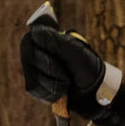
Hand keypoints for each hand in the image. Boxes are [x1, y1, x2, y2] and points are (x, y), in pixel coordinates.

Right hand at [19, 5, 124, 125]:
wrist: (95, 94)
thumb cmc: (89, 70)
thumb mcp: (76, 53)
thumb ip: (56, 42)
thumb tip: (35, 31)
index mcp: (51, 38)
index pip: (32, 38)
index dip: (45, 51)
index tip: (61, 58)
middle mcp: (40, 50)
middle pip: (28, 57)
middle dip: (51, 69)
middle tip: (67, 75)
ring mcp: (36, 67)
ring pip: (31, 75)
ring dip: (52, 83)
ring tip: (67, 83)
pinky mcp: (36, 83)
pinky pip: (33, 88)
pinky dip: (49, 92)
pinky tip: (61, 92)